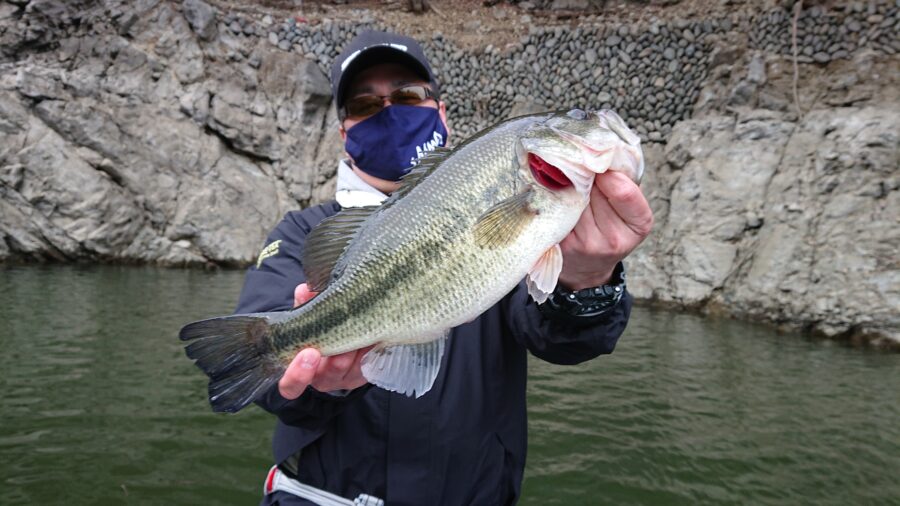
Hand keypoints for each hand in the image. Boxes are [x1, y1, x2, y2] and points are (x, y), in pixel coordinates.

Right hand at [277, 283, 371, 399]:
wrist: (341, 338)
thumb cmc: (317, 329)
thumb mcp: (307, 317)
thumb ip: (304, 305)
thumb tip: (304, 290)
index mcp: (299, 371)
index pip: (291, 386)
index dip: (297, 375)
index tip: (308, 353)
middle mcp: (321, 379)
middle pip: (325, 380)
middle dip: (333, 364)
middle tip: (342, 348)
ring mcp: (344, 379)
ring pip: (350, 372)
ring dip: (355, 352)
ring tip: (361, 333)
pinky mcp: (363, 373)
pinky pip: (368, 365)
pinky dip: (370, 349)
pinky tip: (373, 334)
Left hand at [557, 171, 653, 289]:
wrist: (588, 267)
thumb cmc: (610, 228)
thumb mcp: (628, 210)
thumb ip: (622, 183)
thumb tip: (596, 150)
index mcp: (638, 225)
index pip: (623, 190)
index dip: (608, 171)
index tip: (600, 164)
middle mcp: (613, 239)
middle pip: (593, 190)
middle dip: (585, 174)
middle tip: (580, 167)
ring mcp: (585, 244)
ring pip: (572, 196)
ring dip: (567, 183)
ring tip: (569, 183)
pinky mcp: (562, 245)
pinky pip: (556, 208)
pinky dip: (554, 196)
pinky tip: (556, 196)